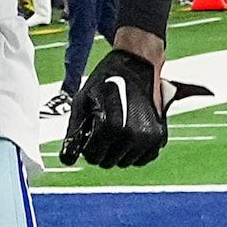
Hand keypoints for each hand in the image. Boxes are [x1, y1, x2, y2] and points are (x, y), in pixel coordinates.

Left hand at [61, 47, 167, 168]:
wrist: (136, 64)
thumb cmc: (106, 81)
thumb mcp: (82, 102)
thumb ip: (73, 132)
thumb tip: (67, 160)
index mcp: (111, 126)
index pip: (92, 156)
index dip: (87, 145)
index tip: (90, 130)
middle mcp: (132, 135)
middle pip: (108, 162)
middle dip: (102, 149)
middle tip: (104, 125)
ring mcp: (148, 138)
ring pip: (125, 162)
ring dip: (118, 151)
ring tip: (118, 126)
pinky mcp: (159, 137)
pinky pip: (143, 159)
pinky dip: (135, 152)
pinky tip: (130, 135)